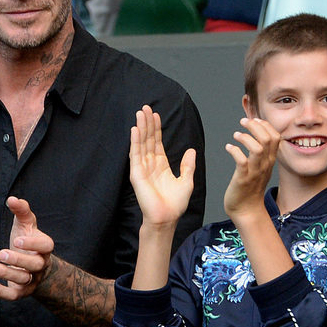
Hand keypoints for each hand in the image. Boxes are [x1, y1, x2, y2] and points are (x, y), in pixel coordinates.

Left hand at [0, 196, 53, 300]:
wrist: (32, 265)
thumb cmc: (27, 240)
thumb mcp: (26, 224)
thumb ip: (21, 211)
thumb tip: (12, 198)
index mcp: (44, 247)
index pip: (45, 246)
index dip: (33, 244)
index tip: (17, 240)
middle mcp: (40, 264)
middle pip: (34, 265)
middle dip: (18, 260)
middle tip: (1, 253)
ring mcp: (32, 279)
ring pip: (23, 279)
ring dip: (6, 273)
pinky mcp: (22, 291)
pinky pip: (13, 295)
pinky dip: (1, 292)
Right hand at [130, 106, 196, 230]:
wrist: (167, 218)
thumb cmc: (175, 204)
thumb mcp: (186, 181)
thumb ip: (187, 165)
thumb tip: (191, 150)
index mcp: (161, 166)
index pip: (156, 143)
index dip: (156, 129)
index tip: (156, 115)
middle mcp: (150, 165)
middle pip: (148, 140)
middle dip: (147, 123)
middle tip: (145, 107)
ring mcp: (142, 168)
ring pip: (141, 144)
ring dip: (140, 128)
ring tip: (140, 113)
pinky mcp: (137, 174)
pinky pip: (135, 155)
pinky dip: (135, 142)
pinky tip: (135, 130)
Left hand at [223, 117, 279, 220]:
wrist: (247, 210)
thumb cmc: (250, 188)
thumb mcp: (260, 168)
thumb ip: (261, 154)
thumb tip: (256, 137)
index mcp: (270, 161)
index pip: (275, 137)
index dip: (265, 125)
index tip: (255, 120)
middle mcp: (265, 165)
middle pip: (267, 139)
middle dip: (255, 126)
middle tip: (243, 122)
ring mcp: (255, 172)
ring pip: (257, 148)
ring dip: (245, 137)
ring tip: (236, 135)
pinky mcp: (243, 179)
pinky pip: (241, 161)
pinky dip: (234, 150)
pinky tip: (228, 147)